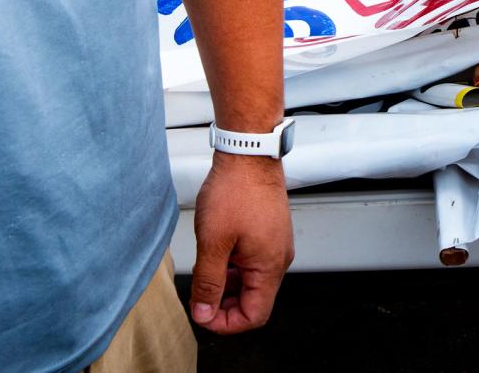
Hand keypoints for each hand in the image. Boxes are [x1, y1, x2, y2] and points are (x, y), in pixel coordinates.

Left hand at [190, 152, 293, 333]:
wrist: (248, 155)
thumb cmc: (235, 191)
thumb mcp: (213, 243)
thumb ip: (208, 283)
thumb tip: (204, 312)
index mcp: (269, 266)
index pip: (254, 315)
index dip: (226, 323)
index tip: (201, 313)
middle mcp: (279, 258)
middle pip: (254, 301)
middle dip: (225, 305)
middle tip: (199, 296)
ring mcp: (276, 244)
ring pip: (253, 281)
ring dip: (228, 285)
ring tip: (205, 272)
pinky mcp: (270, 232)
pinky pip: (254, 262)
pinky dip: (235, 267)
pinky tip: (217, 254)